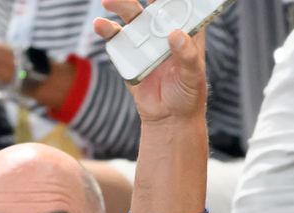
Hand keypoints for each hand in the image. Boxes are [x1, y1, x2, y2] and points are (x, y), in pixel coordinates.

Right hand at [94, 0, 207, 125]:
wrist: (169, 120)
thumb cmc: (188, 96)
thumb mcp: (193, 76)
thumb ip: (187, 55)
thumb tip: (174, 34)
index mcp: (185, 31)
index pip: (179, 4)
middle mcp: (163, 31)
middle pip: (152, 5)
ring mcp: (146, 42)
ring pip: (132, 17)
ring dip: (120, 6)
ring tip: (108, 1)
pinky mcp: (130, 56)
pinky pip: (117, 40)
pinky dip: (107, 31)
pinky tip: (100, 25)